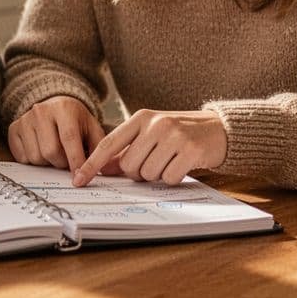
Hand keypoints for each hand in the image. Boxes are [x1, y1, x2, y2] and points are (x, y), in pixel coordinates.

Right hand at [6, 95, 104, 172]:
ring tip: (54, 153)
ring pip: (36, 158)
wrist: (54, 106)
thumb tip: (99, 171)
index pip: (69, 139)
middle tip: (67, 160)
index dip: (75, 161)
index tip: (80, 178)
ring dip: (47, 163)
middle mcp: (41, 111)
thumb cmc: (76, 121)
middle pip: (50, 152)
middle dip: (61, 163)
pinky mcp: (13, 129)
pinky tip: (40, 150)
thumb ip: (98, 148)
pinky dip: (33, 161)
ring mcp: (25, 120)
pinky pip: (22, 158)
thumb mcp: (91, 128)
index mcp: (64, 109)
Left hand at [72, 109, 225, 186]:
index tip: (79, 179)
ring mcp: (174, 136)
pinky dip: (173, 178)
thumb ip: (127, 149)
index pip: (109, 143)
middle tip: (155, 162)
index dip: (92, 164)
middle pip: (129, 166)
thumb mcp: (151, 133)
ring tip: (170, 160)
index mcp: (141, 118)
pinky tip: (182, 165)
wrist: (218, 128)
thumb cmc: (179, 132)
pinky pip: (169, 178)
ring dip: (157, 175)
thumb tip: (104, 169)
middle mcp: (156, 124)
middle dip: (138, 173)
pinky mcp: (191, 151)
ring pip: (148, 174)